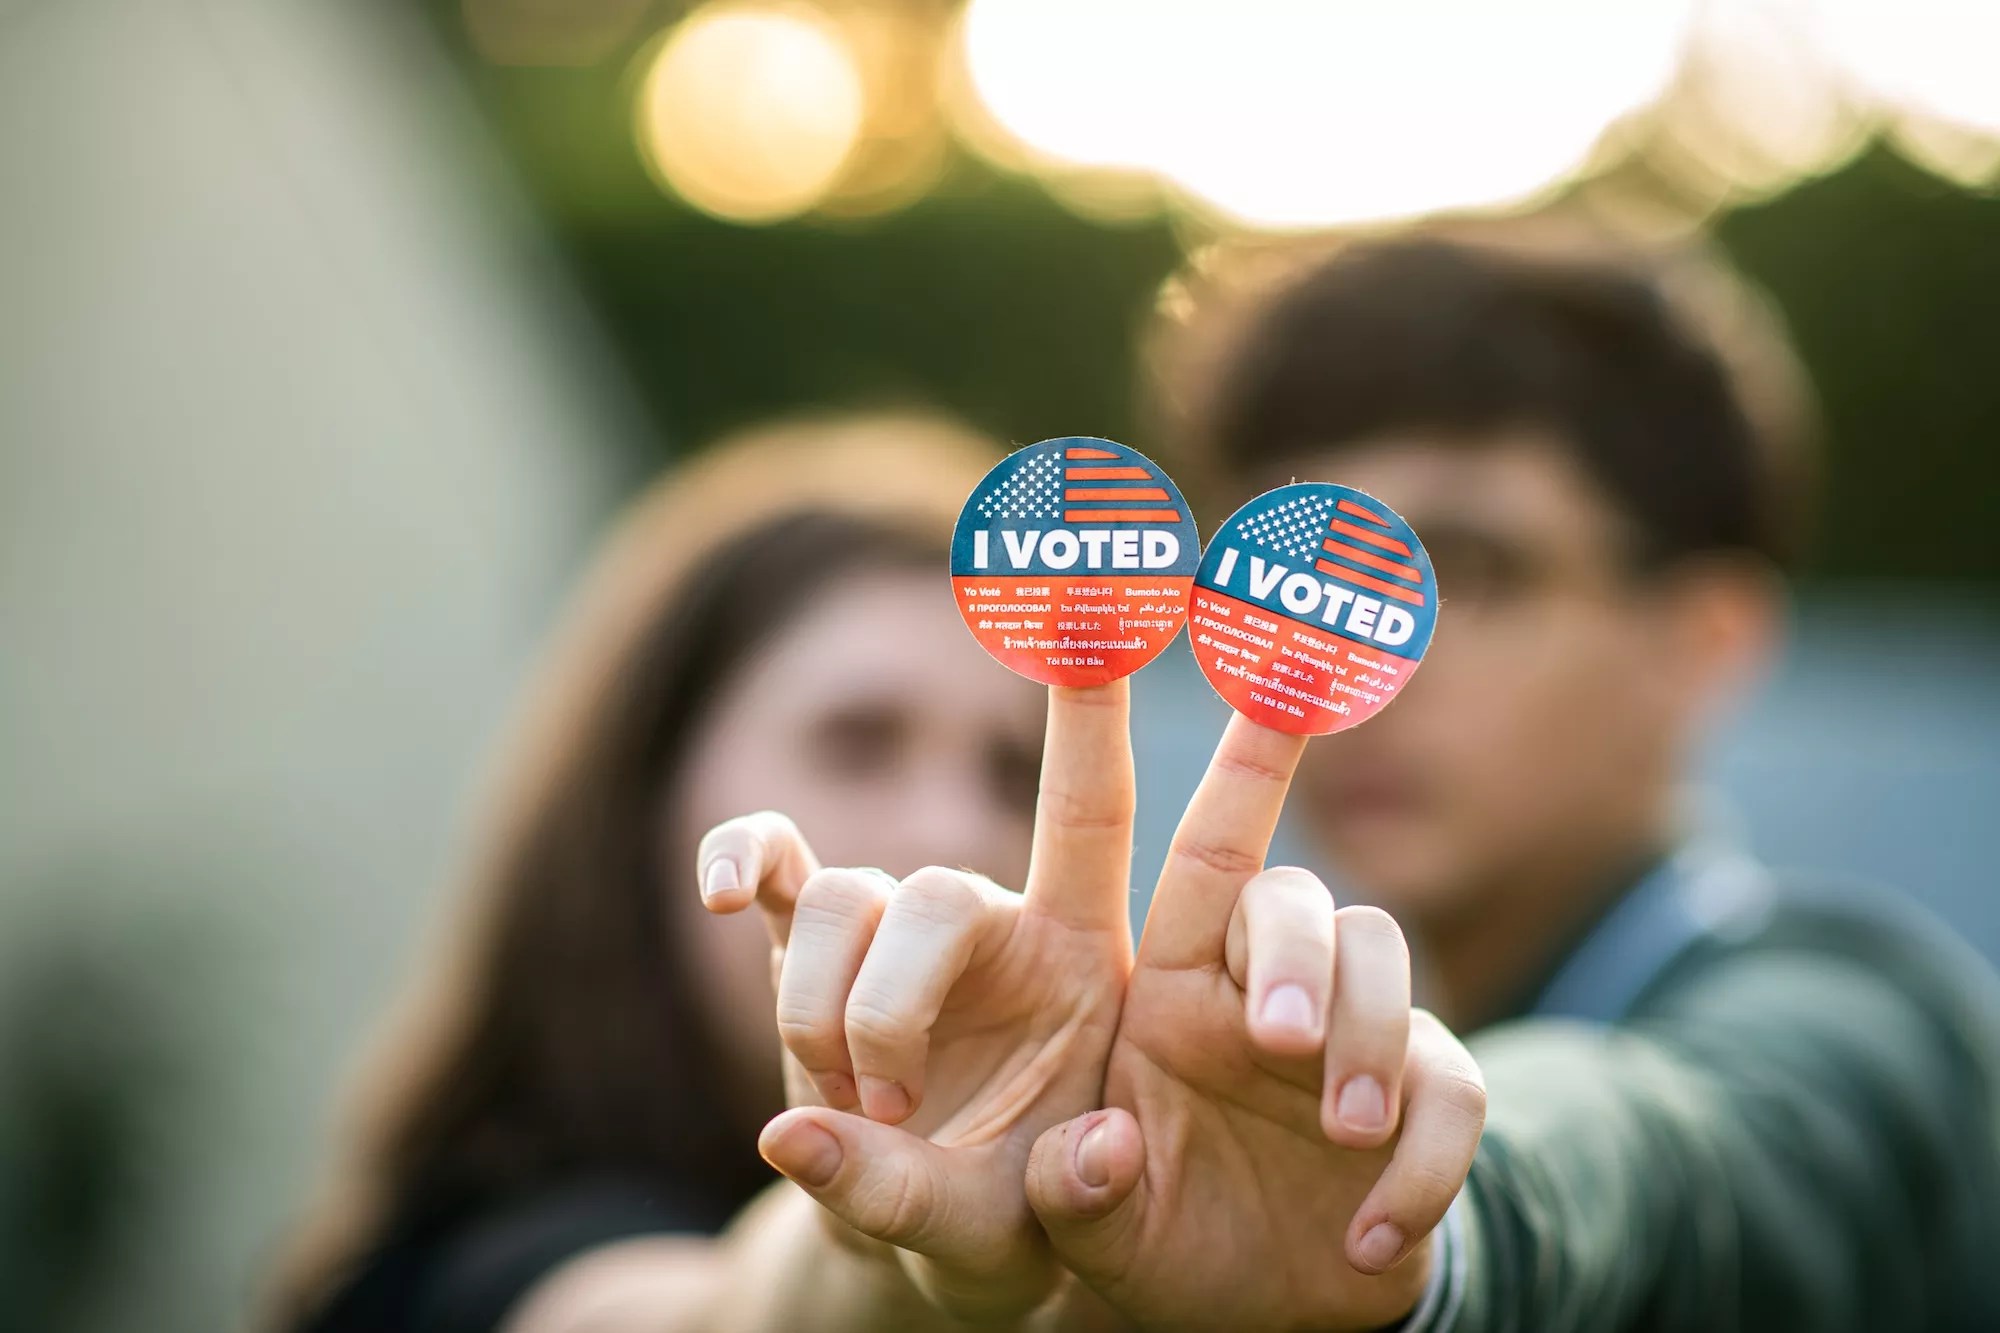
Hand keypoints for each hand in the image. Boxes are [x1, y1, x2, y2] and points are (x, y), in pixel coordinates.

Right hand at [694, 683, 1136, 1320]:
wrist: (932, 1237)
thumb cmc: (1005, 1232)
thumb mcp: (1002, 1240)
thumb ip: (926, 1200)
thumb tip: (810, 1142)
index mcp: (1078, 963)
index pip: (1093, 812)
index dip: (1095, 712)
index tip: (1101, 593)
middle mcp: (991, 920)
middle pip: (929, 891)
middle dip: (886, 1006)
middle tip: (888, 1110)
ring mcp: (895, 929)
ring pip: (841, 900)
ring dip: (817, 1008)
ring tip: (843, 1110)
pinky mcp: (810, 948)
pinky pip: (774, 868)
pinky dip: (745, 859)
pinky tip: (722, 890)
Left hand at [1024, 716, 1486, 1331]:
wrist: (1243, 1323)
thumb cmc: (1146, 1244)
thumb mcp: (1079, 1230)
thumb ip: (1065, 1193)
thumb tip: (1097, 1151)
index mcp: (1169, 987)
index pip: (1203, 846)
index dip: (1242, 747)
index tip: (1270, 649)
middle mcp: (1257, 991)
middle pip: (1295, 898)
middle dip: (1295, 950)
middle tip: (1278, 1043)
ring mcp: (1347, 1041)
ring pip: (1383, 959)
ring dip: (1372, 1039)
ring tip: (1341, 1135)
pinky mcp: (1419, 1106)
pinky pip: (1455, 1089)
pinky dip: (1422, 1167)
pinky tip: (1363, 1240)